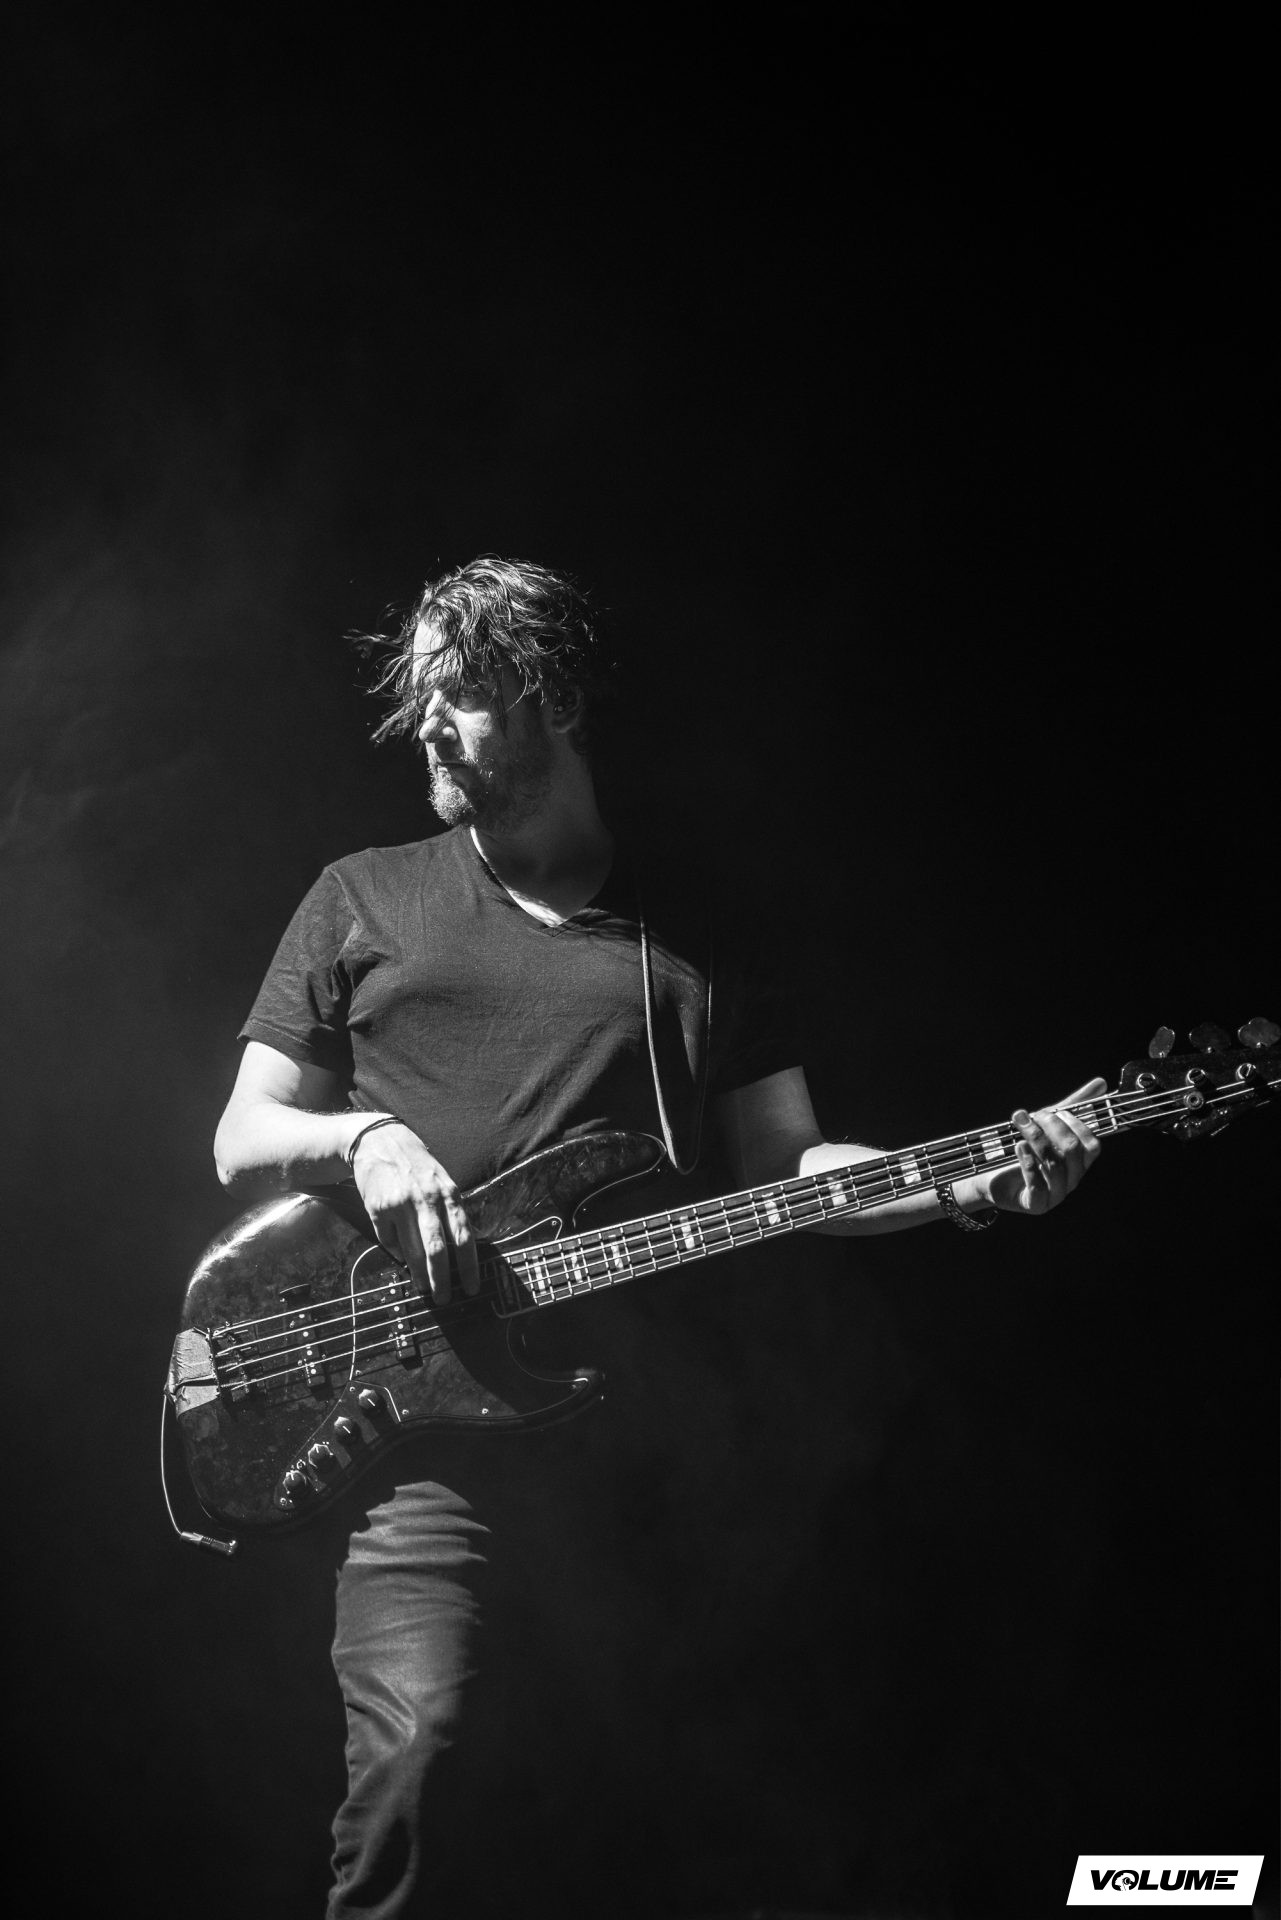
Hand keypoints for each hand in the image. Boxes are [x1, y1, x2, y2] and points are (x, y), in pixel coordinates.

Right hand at [349, 1122, 478, 1304]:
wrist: (378, 1141)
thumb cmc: (416, 1166)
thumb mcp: (442, 1182)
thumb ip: (450, 1212)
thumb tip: (458, 1252)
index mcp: (449, 1194)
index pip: (464, 1237)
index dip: (469, 1266)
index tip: (472, 1288)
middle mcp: (427, 1200)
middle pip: (438, 1250)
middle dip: (442, 1280)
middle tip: (444, 1299)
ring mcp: (401, 1205)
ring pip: (413, 1251)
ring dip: (419, 1275)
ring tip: (424, 1289)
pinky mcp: (379, 1209)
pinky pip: (389, 1241)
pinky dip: (396, 1252)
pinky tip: (401, 1257)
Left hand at [980, 1077, 1105, 1215]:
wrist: (990, 1176)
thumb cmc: (1023, 1150)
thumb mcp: (1046, 1125)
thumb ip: (1072, 1106)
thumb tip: (1100, 1083)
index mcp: (1078, 1162)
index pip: (1092, 1145)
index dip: (1075, 1125)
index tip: (1053, 1111)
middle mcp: (1071, 1179)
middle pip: (1073, 1151)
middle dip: (1052, 1127)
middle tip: (1032, 1115)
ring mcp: (1055, 1195)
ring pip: (1055, 1165)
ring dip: (1036, 1139)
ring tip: (1020, 1124)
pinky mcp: (1036, 1204)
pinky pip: (1038, 1186)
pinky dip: (1028, 1163)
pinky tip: (1018, 1147)